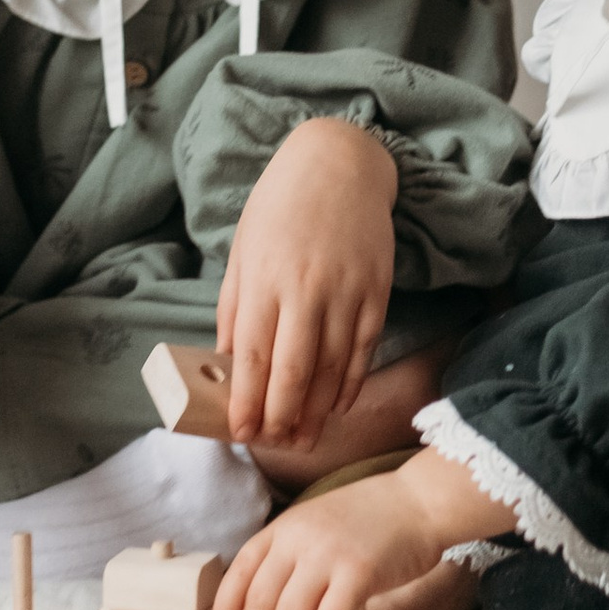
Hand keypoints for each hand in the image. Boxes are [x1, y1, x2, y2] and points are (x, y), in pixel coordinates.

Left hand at [215, 445, 488, 609]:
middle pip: (259, 602)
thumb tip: (271, 609)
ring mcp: (328, 554)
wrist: (418, 501)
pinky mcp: (359, 572)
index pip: (240, 571)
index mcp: (284, 527)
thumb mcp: (317, 524)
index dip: (226, 608)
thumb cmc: (371, 518)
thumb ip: (293, 555)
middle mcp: (298, 539)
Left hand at [216, 116, 398, 462]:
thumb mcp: (243, 250)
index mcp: (265, 280)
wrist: (339, 164)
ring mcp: (346, 291)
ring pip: (331, 367)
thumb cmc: (280, 207)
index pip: (254, 356)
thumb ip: (236, 308)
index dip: (247, 402)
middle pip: (293, 370)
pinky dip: (350, 382)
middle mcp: (306, 289)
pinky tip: (338, 405)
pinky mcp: (377, 290)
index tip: (241, 433)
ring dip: (316, 410)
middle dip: (282, 417)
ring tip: (305, 439)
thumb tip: (231, 362)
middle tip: (276, 446)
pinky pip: (363, 349)